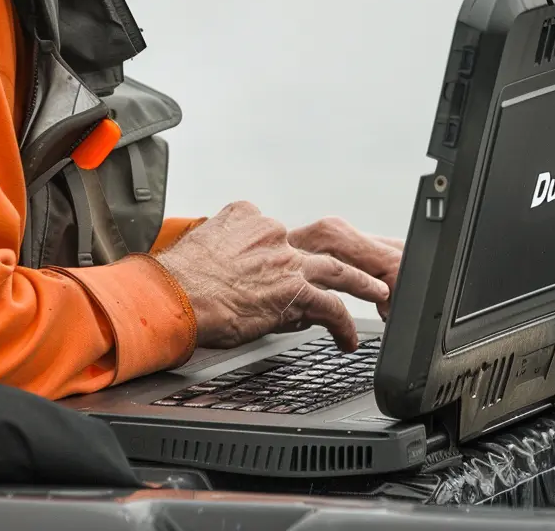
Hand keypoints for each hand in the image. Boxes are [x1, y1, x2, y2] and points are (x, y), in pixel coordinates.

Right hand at [155, 201, 390, 351]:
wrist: (177, 294)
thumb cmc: (178, 278)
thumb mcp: (202, 245)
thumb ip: (225, 250)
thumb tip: (238, 270)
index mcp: (246, 216)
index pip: (277, 233)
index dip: (283, 255)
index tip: (285, 268)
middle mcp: (272, 233)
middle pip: (314, 245)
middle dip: (335, 259)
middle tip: (354, 269)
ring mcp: (288, 260)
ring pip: (337, 269)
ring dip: (361, 283)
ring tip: (377, 292)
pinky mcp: (297, 290)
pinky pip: (332, 308)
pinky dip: (343, 326)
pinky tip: (347, 339)